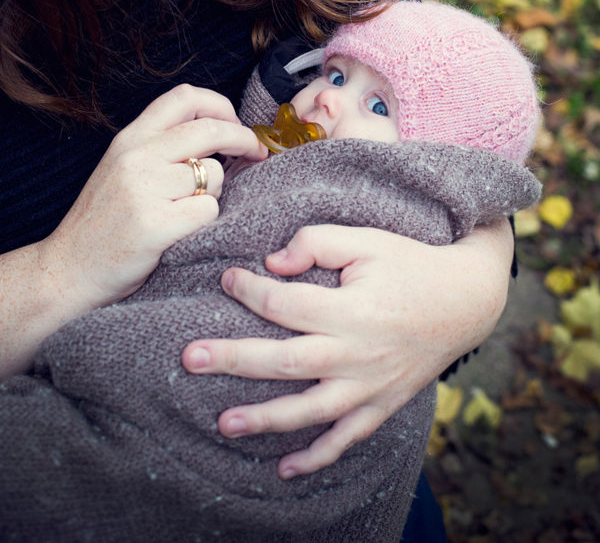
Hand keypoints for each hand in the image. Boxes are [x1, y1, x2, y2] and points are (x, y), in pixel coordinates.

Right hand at [39, 84, 266, 308]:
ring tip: (190, 210)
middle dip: (244, 140)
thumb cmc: (104, 222)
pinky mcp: (155, 225)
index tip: (235, 124)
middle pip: (210, 129)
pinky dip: (206, 223)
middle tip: (256, 154)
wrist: (69, 270)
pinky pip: (209, 210)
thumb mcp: (123, 168)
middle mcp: (137, 157)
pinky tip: (183, 232)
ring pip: (216, 174)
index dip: (220, 106)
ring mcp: (144, 190)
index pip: (185, 97)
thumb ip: (161, 147)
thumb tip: (220, 131)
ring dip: (216, 193)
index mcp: (130, 138)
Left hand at [182, 219, 512, 477]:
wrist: (467, 301)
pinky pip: (348, 438)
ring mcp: (372, 386)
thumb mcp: (368, 239)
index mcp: (352, 309)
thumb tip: (274, 263)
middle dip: (235, 361)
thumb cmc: (411, 264)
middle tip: (190, 359)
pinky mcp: (383, 405)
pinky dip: (317, 457)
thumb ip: (317, 242)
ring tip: (224, 424)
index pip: (285, 304)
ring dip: (266, 419)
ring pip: (311, 410)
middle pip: (287, 362)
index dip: (249, 290)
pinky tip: (284, 468)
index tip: (227, 279)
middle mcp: (359, 353)